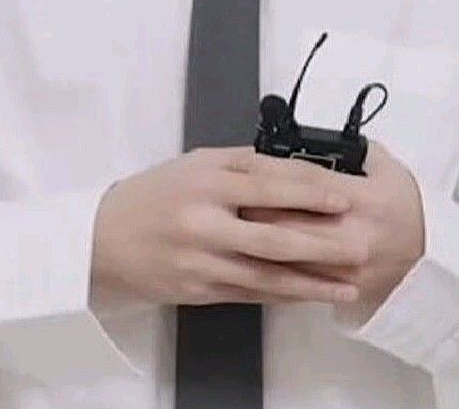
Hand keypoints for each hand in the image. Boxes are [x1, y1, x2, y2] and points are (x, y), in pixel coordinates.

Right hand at [91, 147, 367, 306]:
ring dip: (311, 283)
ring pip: (266, 274)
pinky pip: (248, 293)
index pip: (270, 185)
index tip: (344, 199)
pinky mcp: (196, 291)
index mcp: (209, 182)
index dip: (310, 193)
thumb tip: (301, 169)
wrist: (97, 239)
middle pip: (274, 237)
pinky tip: (310, 296)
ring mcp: (200, 261)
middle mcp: (206, 223)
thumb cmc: (156, 193)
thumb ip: (248, 164)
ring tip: (347, 285)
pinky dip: (283, 296)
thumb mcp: (200, 162)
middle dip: (322, 245)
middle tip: (360, 246)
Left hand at [242, 141, 425, 313]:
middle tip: (221, 203)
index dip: (269, 176)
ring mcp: (342, 268)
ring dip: (250, 246)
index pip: (304, 184)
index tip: (240, 170)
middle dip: (248, 213)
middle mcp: (350, 235)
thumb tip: (312, 140)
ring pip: (283, 258)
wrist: (430, 253)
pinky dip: (268, 271)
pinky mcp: (335, 290)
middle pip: (285, 225)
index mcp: (362, 198)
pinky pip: (294, 282)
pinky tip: (245, 262)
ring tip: (225, 232)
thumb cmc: (406, 204)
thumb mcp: (386, 167)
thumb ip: (351, 153)